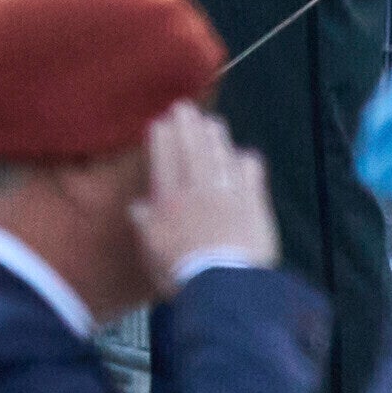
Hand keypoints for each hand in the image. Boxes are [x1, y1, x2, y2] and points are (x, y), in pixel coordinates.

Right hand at [130, 100, 279, 280]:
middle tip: (185, 107)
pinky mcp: (254, 203)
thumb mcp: (151, 251)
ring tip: (212, 122)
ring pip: (221, 156)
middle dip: (188, 126)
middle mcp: (198, 190)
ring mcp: (228, 194)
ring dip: (216, 137)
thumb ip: (144, 224)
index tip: (161, 121)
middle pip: (193, 151)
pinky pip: (251, 175)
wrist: (225, 285)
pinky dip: (247, 163)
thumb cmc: (182, 272)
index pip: (164, 161)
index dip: (163, 139)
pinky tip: (246, 155)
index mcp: (169, 201)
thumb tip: (137, 205)